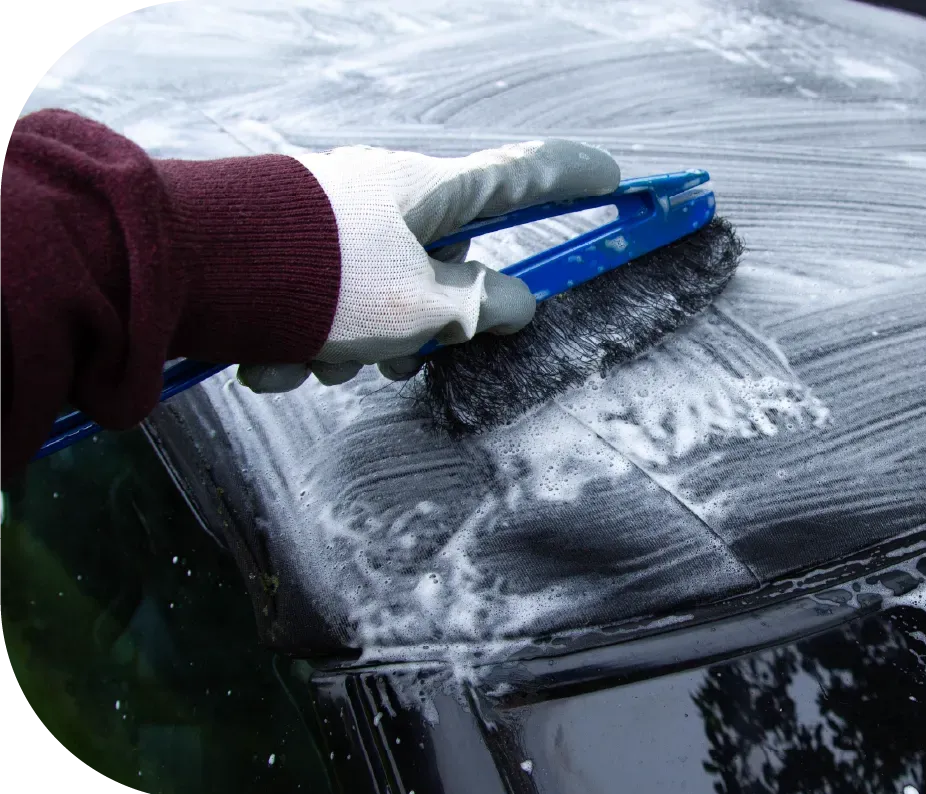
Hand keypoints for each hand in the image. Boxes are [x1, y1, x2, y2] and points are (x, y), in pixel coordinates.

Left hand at [237, 140, 620, 391]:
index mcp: (432, 193)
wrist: (189, 267)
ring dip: (352, 344)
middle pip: (440, 260)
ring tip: (313, 364)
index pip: (525, 174)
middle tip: (392, 363)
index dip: (575, 177)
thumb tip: (515, 304)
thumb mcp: (421, 310)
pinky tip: (270, 355)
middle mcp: (386, 193)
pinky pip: (322, 297)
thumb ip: (481, 309)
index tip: (613, 177)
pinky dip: (305, 336)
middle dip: (418, 324)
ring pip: (375, 291)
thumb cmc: (320, 281)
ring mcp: (333, 214)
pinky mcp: (285, 240)